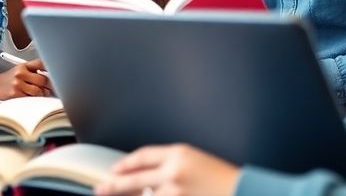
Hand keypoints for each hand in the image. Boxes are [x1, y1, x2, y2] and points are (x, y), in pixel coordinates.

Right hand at [0, 59, 51, 99]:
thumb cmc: (7, 79)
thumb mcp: (19, 71)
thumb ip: (33, 72)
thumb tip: (51, 79)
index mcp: (23, 66)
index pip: (41, 64)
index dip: (51, 68)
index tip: (57, 72)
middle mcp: (20, 73)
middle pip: (43, 79)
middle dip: (49, 85)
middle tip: (51, 89)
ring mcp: (17, 84)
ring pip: (38, 91)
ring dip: (42, 94)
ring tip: (41, 94)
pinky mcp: (14, 94)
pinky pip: (30, 99)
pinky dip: (34, 100)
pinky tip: (32, 98)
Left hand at [95, 144, 240, 195]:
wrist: (245, 191)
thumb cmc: (222, 178)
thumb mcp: (195, 160)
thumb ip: (170, 164)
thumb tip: (144, 176)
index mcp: (179, 154)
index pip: (142, 157)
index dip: (125, 164)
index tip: (113, 170)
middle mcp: (174, 173)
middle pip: (134, 180)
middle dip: (114, 185)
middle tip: (101, 189)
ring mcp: (176, 193)